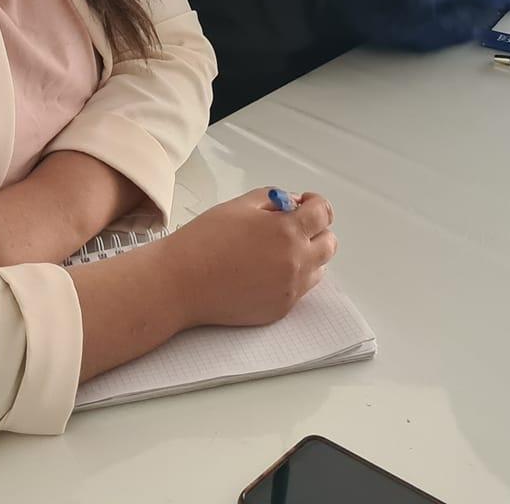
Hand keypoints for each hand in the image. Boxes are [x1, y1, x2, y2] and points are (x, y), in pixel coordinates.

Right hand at [161, 189, 336, 328]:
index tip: (305, 204)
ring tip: (277, 250)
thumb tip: (292, 204)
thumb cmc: (204, 241)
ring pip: (318, 269)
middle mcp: (295, 262)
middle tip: (292, 226)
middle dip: (316, 230)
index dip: (316, 204)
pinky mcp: (280, 309)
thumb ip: (273, 199)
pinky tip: (265, 270)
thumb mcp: (239, 205)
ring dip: (307, 255)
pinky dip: (291, 277)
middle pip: (329, 243)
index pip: (323, 213)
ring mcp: (289, 289)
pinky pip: (299, 290)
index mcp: (287, 231)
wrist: (180, 283)